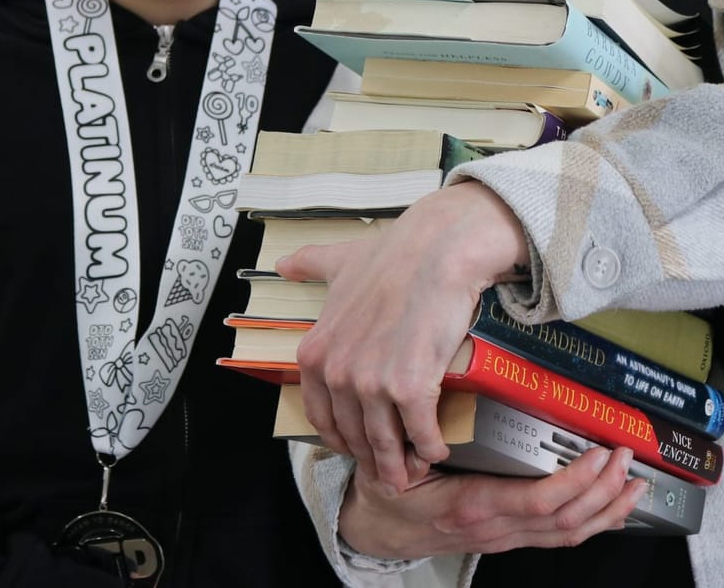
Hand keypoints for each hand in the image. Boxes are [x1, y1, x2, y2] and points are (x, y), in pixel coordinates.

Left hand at [278, 183, 527, 492]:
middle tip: (389, 471)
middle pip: (354, 434)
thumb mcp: (341, 261)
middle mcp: (338, 374)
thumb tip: (285, 264)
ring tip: (411, 473)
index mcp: (316, 353)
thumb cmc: (394, 255)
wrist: (439, 250)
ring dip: (400, 466)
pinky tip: (437, 450)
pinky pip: (420, 433)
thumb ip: (311, 266)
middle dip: (373, 458)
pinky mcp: (411, 389)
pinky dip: (429, 448)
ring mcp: (373, 384)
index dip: (341, 438)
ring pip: (385, 441)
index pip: (322, 415)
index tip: (357, 446)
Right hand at [336, 446, 642, 558]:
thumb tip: (430, 408)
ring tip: (635, 485)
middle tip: (627, 458)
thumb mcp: (395, 463)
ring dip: (608, 512)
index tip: (599, 454)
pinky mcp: (510, 539)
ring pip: (568, 534)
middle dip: (605, 491)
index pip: (538, 501)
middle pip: (565, 520)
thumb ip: (416, 441)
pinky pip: (559, 537)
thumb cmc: (391, 493)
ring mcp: (505, 538)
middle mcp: (496, 527)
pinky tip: (614, 509)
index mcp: (473, 505)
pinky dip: (593, 524)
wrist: (378, 532)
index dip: (577, 481)